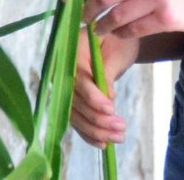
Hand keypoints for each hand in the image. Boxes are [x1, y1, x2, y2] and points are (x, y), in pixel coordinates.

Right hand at [69, 22, 136, 148]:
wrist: (115, 40)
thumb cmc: (117, 40)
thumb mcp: (116, 51)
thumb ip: (107, 72)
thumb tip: (107, 97)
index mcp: (71, 52)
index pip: (78, 79)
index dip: (92, 97)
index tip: (111, 109)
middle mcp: (62, 71)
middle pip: (74, 101)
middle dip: (97, 118)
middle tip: (121, 127)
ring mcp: (64, 87)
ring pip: (74, 115)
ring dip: (95, 130)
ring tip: (119, 137)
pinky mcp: (72, 100)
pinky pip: (76, 120)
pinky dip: (88, 134)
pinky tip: (103, 143)